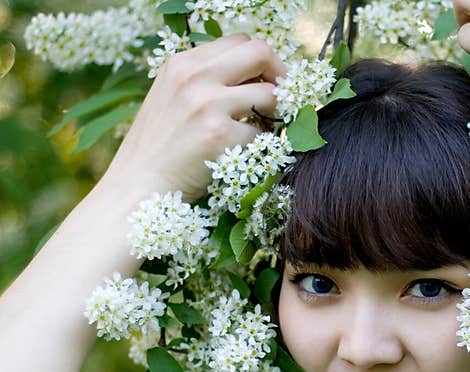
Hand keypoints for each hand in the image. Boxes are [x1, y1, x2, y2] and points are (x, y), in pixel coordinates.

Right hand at [104, 33, 286, 201]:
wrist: (138, 184)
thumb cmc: (160, 147)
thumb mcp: (173, 98)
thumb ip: (207, 80)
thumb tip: (257, 76)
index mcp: (182, 63)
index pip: (239, 41)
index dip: (262, 60)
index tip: (268, 80)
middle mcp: (194, 76)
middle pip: (260, 52)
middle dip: (281, 75)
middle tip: (283, 99)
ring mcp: (207, 105)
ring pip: (270, 94)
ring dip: (274, 114)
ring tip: (259, 131)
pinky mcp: (220, 136)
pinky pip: (262, 133)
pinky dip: (259, 146)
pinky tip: (241, 155)